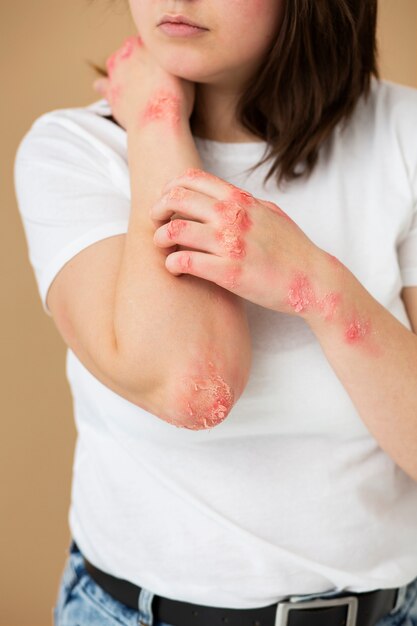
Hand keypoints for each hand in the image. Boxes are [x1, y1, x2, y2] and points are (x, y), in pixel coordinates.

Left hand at [92, 35, 195, 130]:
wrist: (158, 120)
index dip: (156, 55)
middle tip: (153, 78)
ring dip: (124, 73)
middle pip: (131, 51)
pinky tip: (111, 91)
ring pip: (116, 65)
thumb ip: (174, 62)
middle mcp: (127, 52)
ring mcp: (115, 71)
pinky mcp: (110, 91)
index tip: (161, 66)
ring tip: (137, 87)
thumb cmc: (174, 98)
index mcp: (145, 42)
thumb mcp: (183, 72)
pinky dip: (105, 87)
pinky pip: (102, 84)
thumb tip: (175, 62)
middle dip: (139, 62)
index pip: (149, 42)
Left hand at [149, 168, 331, 315]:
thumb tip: (225, 198)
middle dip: (158, 209)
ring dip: (160, 238)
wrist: (312, 280)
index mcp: (241, 200)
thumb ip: (245, 203)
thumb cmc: (293, 249)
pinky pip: (186, 261)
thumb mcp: (270, 213)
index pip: (191, 179)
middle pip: (176, 198)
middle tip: (155, 223)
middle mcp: (233, 216)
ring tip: (162, 247)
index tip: (165, 202)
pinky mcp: (229, 273)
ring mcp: (230, 244)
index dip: (169, 188)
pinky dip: (172, 263)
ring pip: (176, 230)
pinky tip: (174, 267)